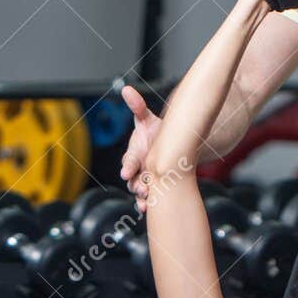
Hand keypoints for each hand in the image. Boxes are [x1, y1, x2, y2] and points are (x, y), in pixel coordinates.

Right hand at [119, 83, 163, 214]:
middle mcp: (137, 169)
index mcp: (134, 153)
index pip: (128, 161)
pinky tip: (150, 208)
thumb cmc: (155, 133)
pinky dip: (149, 204)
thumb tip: (126, 89)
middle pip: (133, 180)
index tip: (126, 172)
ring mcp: (144, 179)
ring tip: (146, 201)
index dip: (128, 167)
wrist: (170, 145)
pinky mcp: (153, 187)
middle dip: (136, 185)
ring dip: (142, 197)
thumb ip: (137, 107)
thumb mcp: (147, 119)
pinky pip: (149, 198)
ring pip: (139, 191)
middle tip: (142, 189)